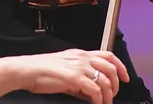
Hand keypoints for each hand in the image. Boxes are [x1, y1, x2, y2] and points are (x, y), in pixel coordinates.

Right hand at [14, 49, 130, 103]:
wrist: (26, 71)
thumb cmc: (41, 72)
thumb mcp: (65, 72)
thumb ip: (80, 81)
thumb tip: (91, 93)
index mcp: (81, 54)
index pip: (108, 55)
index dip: (120, 66)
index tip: (126, 78)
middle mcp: (82, 58)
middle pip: (111, 68)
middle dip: (116, 84)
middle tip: (113, 95)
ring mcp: (79, 67)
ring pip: (105, 81)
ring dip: (108, 95)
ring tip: (105, 103)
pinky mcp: (73, 77)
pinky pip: (94, 90)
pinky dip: (99, 99)